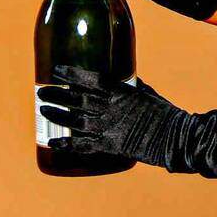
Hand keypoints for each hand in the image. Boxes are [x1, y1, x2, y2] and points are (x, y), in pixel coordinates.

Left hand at [37, 64, 179, 160]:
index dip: (71, 74)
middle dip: (57, 94)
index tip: (57, 70)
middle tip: (43, 91)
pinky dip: (66, 143)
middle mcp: (109, 108)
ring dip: (57, 114)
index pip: (89, 79)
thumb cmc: (164, 113)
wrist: (174, 137)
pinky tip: (52, 141)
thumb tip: (121, 79)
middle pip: (76, 99)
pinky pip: (82, 145)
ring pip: (74, 119)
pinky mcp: (109, 145)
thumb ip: (131, 86)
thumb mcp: (147, 92)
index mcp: (119, 91)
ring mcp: (107, 127)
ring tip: (43, 109)